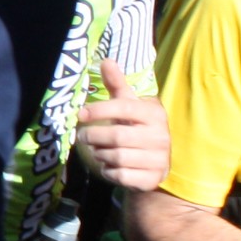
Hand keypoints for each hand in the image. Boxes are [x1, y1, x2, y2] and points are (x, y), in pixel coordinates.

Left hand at [72, 62, 169, 191]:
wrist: (156, 164)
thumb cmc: (138, 128)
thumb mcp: (130, 106)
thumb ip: (117, 86)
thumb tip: (106, 60)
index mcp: (154, 114)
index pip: (124, 108)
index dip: (99, 110)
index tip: (80, 114)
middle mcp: (160, 136)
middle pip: (116, 136)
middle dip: (93, 137)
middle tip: (82, 137)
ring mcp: (158, 159)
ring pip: (116, 157)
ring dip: (99, 154)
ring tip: (97, 150)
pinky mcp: (152, 179)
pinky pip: (121, 176)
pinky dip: (108, 171)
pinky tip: (108, 166)